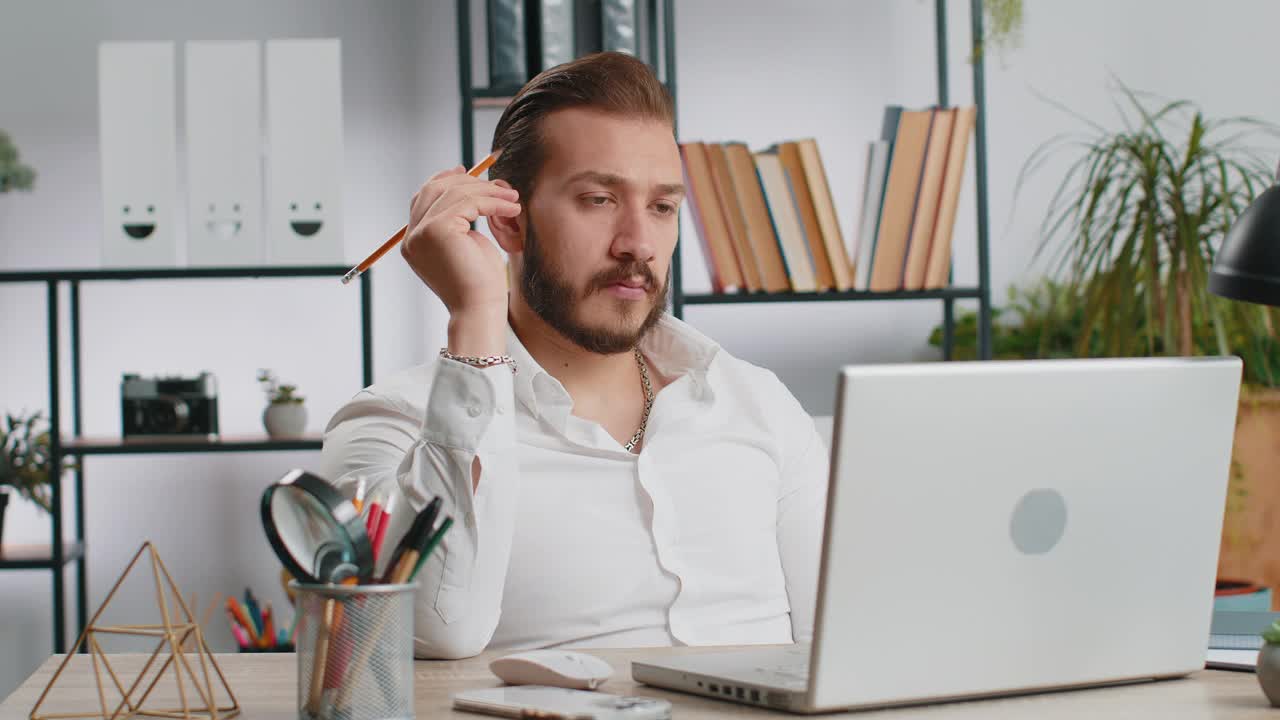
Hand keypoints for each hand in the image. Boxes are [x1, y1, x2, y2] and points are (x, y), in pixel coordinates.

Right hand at [402, 166, 520, 353]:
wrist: (480, 311)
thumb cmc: (481, 285)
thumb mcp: (468, 244)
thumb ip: (461, 219)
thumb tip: (471, 186)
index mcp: (415, 241)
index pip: (424, 197)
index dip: (445, 180)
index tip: (469, 172)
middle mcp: (412, 237)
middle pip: (434, 189)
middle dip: (470, 182)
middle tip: (501, 187)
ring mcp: (420, 234)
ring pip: (453, 193)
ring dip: (488, 191)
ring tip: (513, 200)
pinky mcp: (436, 231)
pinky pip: (467, 202)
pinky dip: (492, 201)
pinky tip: (511, 209)